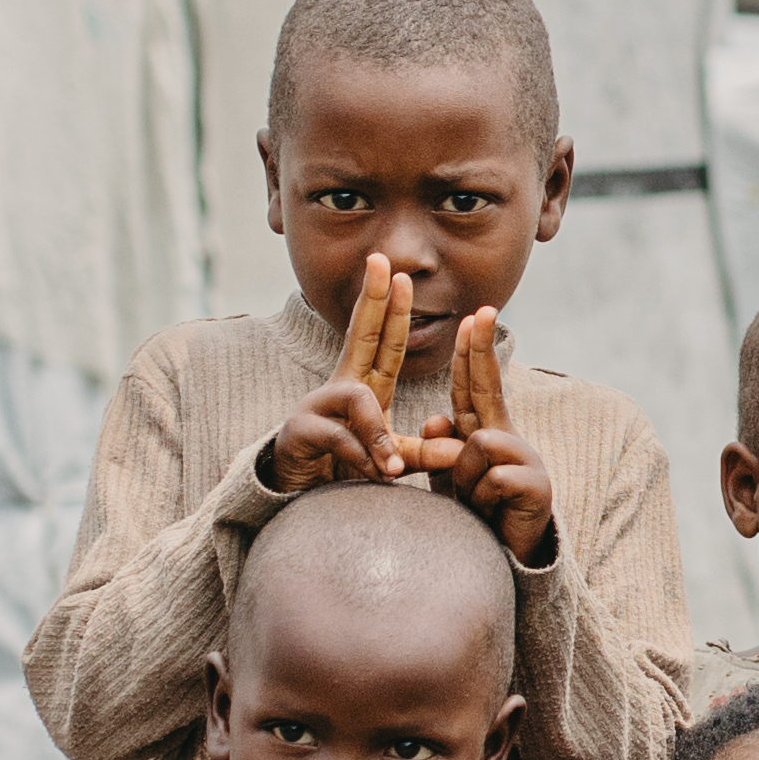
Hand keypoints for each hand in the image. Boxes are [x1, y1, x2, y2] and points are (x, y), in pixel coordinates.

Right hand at [263, 267, 419, 498]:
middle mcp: (339, 387)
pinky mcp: (301, 431)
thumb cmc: (342, 470)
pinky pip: (341, 437)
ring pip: (357, 399)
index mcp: (363, 387)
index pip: (381, 341)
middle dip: (372, 298)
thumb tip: (459, 451)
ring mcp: (316, 405)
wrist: (299, 498)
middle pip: (358, 333)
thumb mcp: (389, 459)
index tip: (400, 277)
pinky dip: (363, 457)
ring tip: (392, 470)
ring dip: (378, 434)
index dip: (391, 310)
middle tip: (382, 261)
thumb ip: (420, 453)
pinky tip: (376, 474)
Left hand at [417, 319, 555, 564]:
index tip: (472, 319)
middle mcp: (510, 439)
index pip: (476, 388)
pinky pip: (492, 475)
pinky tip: (493, 513)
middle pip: (490, 387)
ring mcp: (526, 459)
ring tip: (476, 503)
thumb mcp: (452, 482)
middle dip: (481, 349)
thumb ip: (442, 451)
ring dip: (466, 478)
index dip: (473, 354)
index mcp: (488, 435)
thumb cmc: (478, 520)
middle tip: (481, 310)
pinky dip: (482, 496)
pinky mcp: (536, 484)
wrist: (508, 560)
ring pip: (478, 444)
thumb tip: (436, 417)